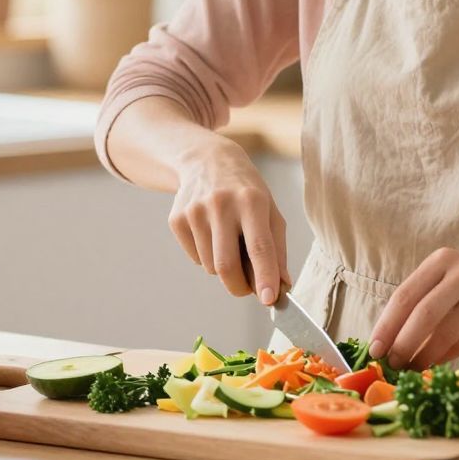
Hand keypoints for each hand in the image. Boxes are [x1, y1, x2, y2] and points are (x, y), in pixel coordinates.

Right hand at [168, 137, 288, 304]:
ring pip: (210, 266)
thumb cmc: (246, 191)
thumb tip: (281, 286)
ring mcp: (195, 211)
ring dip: (223, 268)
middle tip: (248, 289)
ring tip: (228, 242)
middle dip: (239, 287)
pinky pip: (195, 258)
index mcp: (252, 201)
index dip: (264, 276)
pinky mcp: (177, 218)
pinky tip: (210, 233)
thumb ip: (277, 250)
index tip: (268, 299)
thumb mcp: (270, 211)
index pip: (259, 246)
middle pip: (226, 265)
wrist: (206, 160)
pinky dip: (206, 256)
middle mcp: (222, 204)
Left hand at [368, 247, 458, 371]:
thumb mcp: (451, 273)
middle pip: (424, 314)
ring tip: (411, 368)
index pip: (406, 295)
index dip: (387, 325)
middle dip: (403, 344)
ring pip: (446, 332)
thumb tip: (390, 337)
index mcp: (442, 260)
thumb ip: (424, 296)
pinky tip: (435, 363)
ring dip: (424, 356)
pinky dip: (446, 356)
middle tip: (391, 364)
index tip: (374, 349)